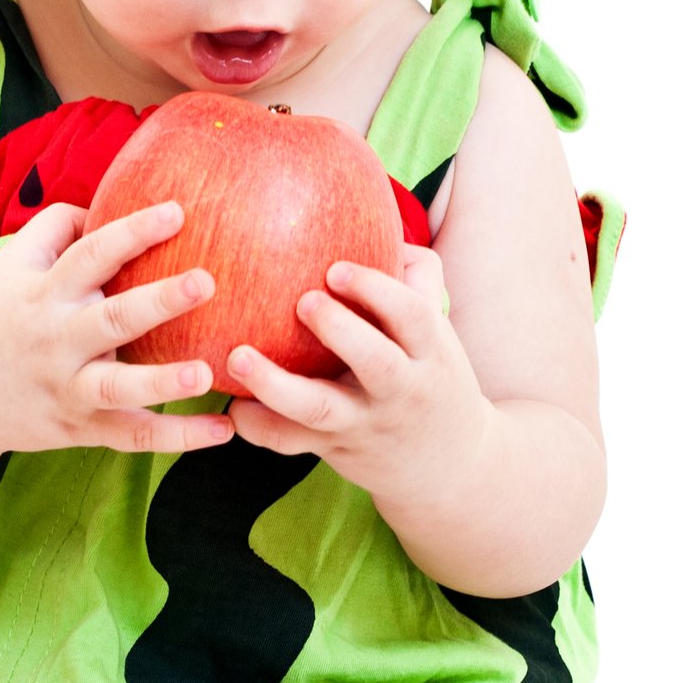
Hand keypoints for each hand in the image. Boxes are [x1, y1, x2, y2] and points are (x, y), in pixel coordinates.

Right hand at [0, 199, 234, 456]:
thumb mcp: (11, 265)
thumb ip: (57, 228)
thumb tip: (106, 202)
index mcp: (44, 295)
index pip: (90, 256)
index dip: (132, 232)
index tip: (177, 211)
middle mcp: (56, 342)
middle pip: (110, 321)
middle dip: (158, 301)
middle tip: (205, 281)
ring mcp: (67, 389)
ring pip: (117, 388)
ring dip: (162, 382)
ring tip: (204, 373)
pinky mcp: (79, 429)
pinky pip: (131, 437)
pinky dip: (177, 437)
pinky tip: (222, 431)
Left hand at [225, 245, 486, 495]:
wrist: (449, 468)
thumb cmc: (431, 375)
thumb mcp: (437, 330)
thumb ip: (415, 275)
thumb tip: (378, 214)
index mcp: (428, 352)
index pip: (413, 317)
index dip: (378, 292)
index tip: (337, 269)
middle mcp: (400, 390)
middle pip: (377, 365)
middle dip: (341, 333)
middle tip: (302, 301)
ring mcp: (365, 424)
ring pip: (321, 411)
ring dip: (276, 386)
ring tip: (237, 358)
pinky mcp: (335, 450)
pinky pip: (292, 443)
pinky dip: (259, 427)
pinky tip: (232, 406)